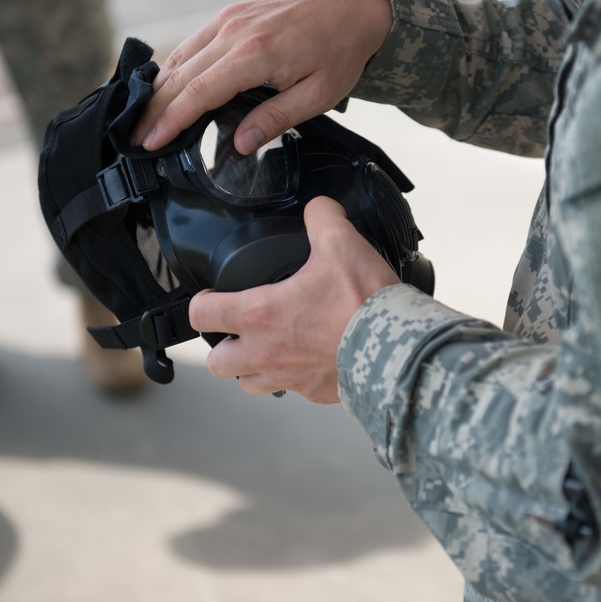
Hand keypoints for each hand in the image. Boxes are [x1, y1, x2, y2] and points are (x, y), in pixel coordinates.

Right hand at [132, 0, 392, 153]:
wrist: (357, 10)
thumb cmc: (341, 53)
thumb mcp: (318, 95)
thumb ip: (276, 118)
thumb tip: (239, 143)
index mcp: (255, 53)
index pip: (198, 92)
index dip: (170, 121)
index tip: (150, 143)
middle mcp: (235, 30)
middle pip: (179, 75)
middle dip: (153, 109)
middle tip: (133, 138)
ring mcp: (231, 18)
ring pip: (181, 57)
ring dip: (158, 89)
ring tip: (142, 118)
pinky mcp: (233, 13)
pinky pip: (193, 43)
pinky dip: (174, 67)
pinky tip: (165, 87)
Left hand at [189, 197, 400, 402]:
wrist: (399, 348)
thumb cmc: (364, 301)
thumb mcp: (341, 243)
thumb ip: (322, 218)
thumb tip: (319, 207)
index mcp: (260, 314)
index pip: (201, 314)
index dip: (202, 302)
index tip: (214, 296)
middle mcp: (266, 353)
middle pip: (217, 363)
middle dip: (223, 346)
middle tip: (240, 328)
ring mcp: (289, 378)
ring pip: (249, 384)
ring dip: (252, 368)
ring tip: (271, 347)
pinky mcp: (315, 393)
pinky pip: (291, 391)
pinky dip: (294, 377)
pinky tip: (311, 358)